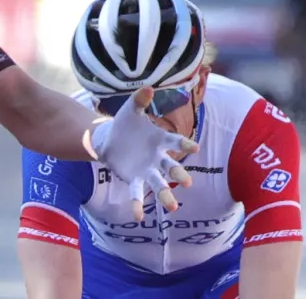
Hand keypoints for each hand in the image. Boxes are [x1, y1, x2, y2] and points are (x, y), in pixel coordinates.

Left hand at [89, 87, 198, 220]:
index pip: (176, 143)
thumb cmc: (125, 124)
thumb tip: (148, 88)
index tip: (196, 148)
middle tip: (187, 182)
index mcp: (160, 140)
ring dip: (166, 195)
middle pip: (171, 168)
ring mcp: (147, 170)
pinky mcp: (135, 179)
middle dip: (179, 174)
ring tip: (172, 207)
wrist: (109, 138)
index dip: (185, 145)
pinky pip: (137, 193)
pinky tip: (138, 217)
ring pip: (159, 184)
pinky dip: (137, 204)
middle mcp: (158, 158)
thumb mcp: (131, 109)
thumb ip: (139, 100)